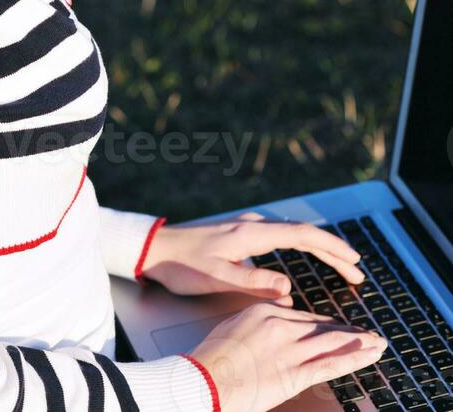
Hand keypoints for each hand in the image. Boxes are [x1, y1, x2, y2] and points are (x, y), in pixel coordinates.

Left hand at [140, 211, 363, 298]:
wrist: (154, 248)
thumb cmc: (182, 265)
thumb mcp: (216, 278)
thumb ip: (252, 282)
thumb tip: (289, 288)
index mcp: (251, 233)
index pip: (302, 236)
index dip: (332, 249)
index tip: (354, 262)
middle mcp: (253, 225)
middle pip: (303, 234)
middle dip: (333, 252)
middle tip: (357, 273)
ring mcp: (247, 226)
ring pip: (294, 234)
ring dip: (320, 249)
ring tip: (341, 267)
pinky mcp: (241, 233)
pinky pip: (282, 237)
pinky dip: (302, 247)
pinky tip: (307, 256)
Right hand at [189, 302, 387, 411]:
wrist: (204, 380)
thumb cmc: (214, 357)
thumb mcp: (236, 323)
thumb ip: (262, 316)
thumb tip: (281, 309)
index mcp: (265, 310)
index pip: (305, 317)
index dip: (327, 325)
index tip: (341, 329)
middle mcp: (281, 325)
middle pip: (322, 327)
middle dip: (348, 333)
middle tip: (367, 335)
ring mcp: (289, 349)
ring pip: (332, 343)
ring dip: (359, 343)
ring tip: (378, 343)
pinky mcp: (293, 373)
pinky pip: (330, 364)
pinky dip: (353, 359)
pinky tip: (369, 356)